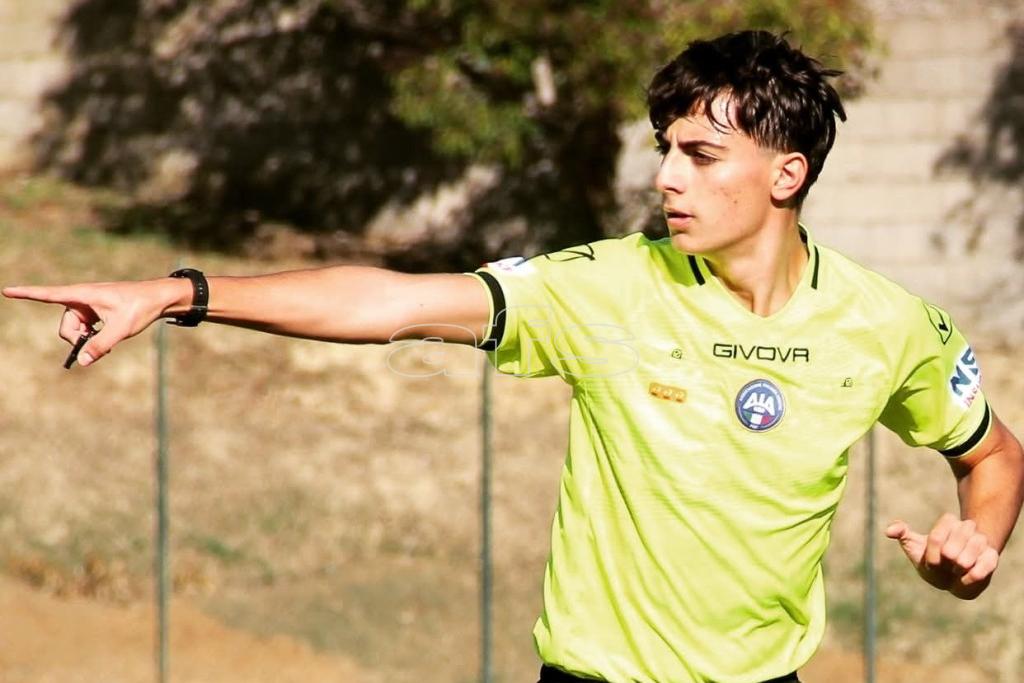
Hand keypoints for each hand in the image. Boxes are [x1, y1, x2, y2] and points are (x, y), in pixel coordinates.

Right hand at [2, 279, 186, 366]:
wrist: (158, 299)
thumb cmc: (140, 307)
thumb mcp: (121, 329)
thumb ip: (100, 345)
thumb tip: (81, 361)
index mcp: (83, 295)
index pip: (49, 295)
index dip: (27, 294)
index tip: (6, 291)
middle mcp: (82, 299)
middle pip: (65, 327)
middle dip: (77, 340)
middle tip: (96, 347)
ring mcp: (88, 306)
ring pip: (75, 331)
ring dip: (86, 340)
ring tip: (108, 341)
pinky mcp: (95, 313)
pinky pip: (85, 330)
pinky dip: (93, 338)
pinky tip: (108, 337)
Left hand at [885, 513, 999, 599]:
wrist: (952, 579)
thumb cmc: (931, 560)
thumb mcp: (914, 547)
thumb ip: (903, 535)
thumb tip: (889, 531)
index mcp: (948, 522)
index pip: (937, 535)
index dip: (932, 552)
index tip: (931, 562)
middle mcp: (967, 528)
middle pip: (955, 540)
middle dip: (946, 558)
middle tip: (945, 565)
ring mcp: (980, 542)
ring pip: (974, 547)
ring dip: (961, 564)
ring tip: (955, 570)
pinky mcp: (991, 557)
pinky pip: (987, 563)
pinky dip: (974, 574)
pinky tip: (963, 579)